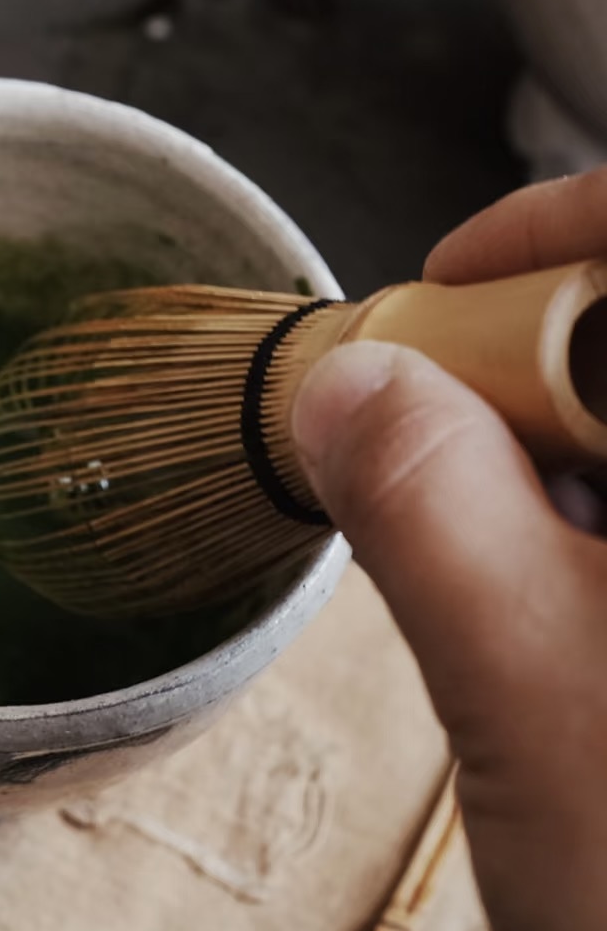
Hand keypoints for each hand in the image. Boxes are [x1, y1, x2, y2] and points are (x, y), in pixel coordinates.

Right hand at [291, 168, 606, 930]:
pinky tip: (574, 610)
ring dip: (571, 452)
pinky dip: (601, 519)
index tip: (446, 288)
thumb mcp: (534, 710)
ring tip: (520, 575)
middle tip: (447, 462)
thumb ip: (434, 517)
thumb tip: (349, 382)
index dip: (564, 220)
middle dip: (542, 366)